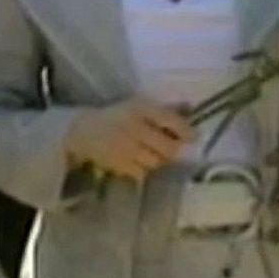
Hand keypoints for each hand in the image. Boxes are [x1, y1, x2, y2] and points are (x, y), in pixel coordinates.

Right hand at [65, 98, 192, 180]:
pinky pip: (142, 172)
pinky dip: (144, 168)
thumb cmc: (116, 115)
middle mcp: (135, 127)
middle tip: (171, 148)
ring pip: (157, 162)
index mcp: (140, 108)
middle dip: (173, 149)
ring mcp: (127, 148)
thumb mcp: (138, 105)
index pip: (171, 120)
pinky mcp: (120, 164)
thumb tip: (191, 108)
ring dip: (159, 159)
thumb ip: (164, 109)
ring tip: (152, 153)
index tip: (195, 137)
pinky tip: (138, 161)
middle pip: (169, 147)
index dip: (187, 130)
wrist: (83, 130)